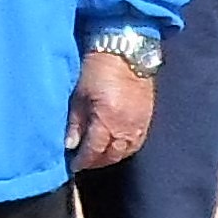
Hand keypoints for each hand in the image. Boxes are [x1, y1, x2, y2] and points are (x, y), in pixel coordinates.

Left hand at [67, 53, 155, 169]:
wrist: (125, 53)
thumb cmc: (97, 70)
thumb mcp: (79, 95)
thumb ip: (75, 123)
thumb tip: (70, 144)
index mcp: (107, 120)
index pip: (95, 150)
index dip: (84, 160)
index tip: (74, 164)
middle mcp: (126, 126)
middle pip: (112, 155)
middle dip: (97, 162)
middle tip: (85, 162)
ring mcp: (139, 124)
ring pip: (126, 152)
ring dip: (111, 157)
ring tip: (98, 157)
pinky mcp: (147, 119)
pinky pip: (137, 143)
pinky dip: (125, 149)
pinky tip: (115, 147)